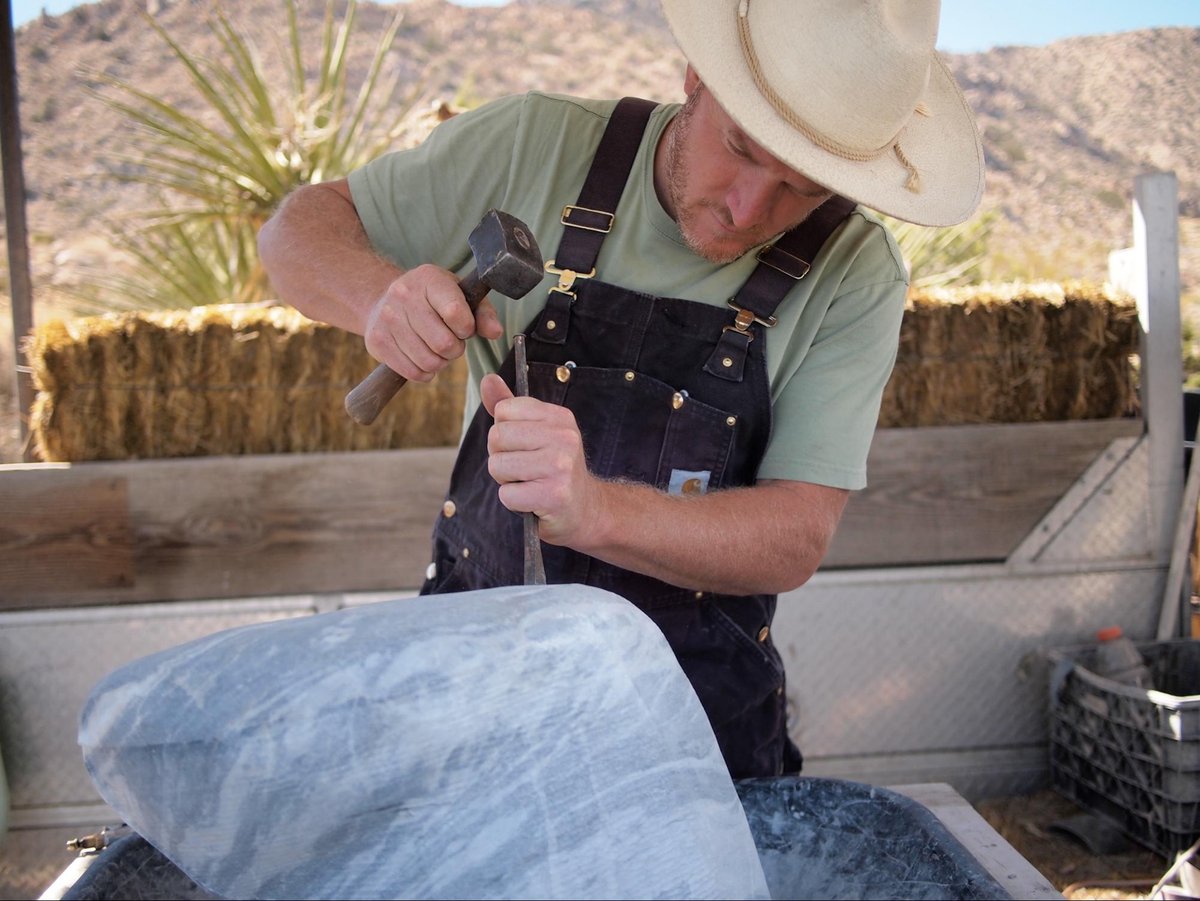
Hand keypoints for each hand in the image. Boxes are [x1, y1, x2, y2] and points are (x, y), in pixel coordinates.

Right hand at [363, 264, 502, 381]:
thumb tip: (496, 332)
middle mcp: (404, 295)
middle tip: (450, 341)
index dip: (466, 328)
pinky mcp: (377, 341)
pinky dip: (424, 372)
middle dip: (455, 349)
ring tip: (435, 348)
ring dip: (440, 362)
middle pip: (444, 344)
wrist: (383, 299)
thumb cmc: (433, 300)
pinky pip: (412, 372)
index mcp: (429, 278)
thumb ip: (483, 313)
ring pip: (428, 362)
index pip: (456, 313)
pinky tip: (422, 357)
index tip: (463, 327)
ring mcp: (387, 318)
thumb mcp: (461, 296)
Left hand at [481, 373, 600, 546]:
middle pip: (497, 437)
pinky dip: (514, 502)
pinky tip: (533, 501)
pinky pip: (507, 495)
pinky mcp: (554, 495)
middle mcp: (563, 437)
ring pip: (498, 466)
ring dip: (506, 481)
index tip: (525, 448)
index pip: (504, 410)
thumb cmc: (555, 471)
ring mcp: (560, 466)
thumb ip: (509, 407)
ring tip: (530, 484)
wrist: (586, 510)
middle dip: (501, 458)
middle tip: (526, 470)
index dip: (505, 434)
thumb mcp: (537, 433)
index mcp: (559, 417)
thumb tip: (487, 379)